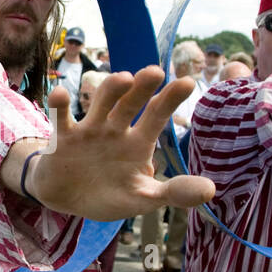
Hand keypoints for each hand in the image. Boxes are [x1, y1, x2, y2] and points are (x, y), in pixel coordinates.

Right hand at [27, 67, 214, 220]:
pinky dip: (60, 105)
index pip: (157, 115)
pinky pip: (61, 118)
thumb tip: (211, 190)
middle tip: (154, 72)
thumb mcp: (143, 198)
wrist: (67, 200)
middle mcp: (116, 128)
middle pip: (131, 103)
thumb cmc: (109, 194)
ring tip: (123, 78)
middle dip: (142, 87)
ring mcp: (89, 130)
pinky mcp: (62, 138)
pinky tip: (62, 94)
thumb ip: (175, 192)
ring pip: (101, 103)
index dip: (170, 99)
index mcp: (138, 141)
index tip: (186, 82)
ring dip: (110, 90)